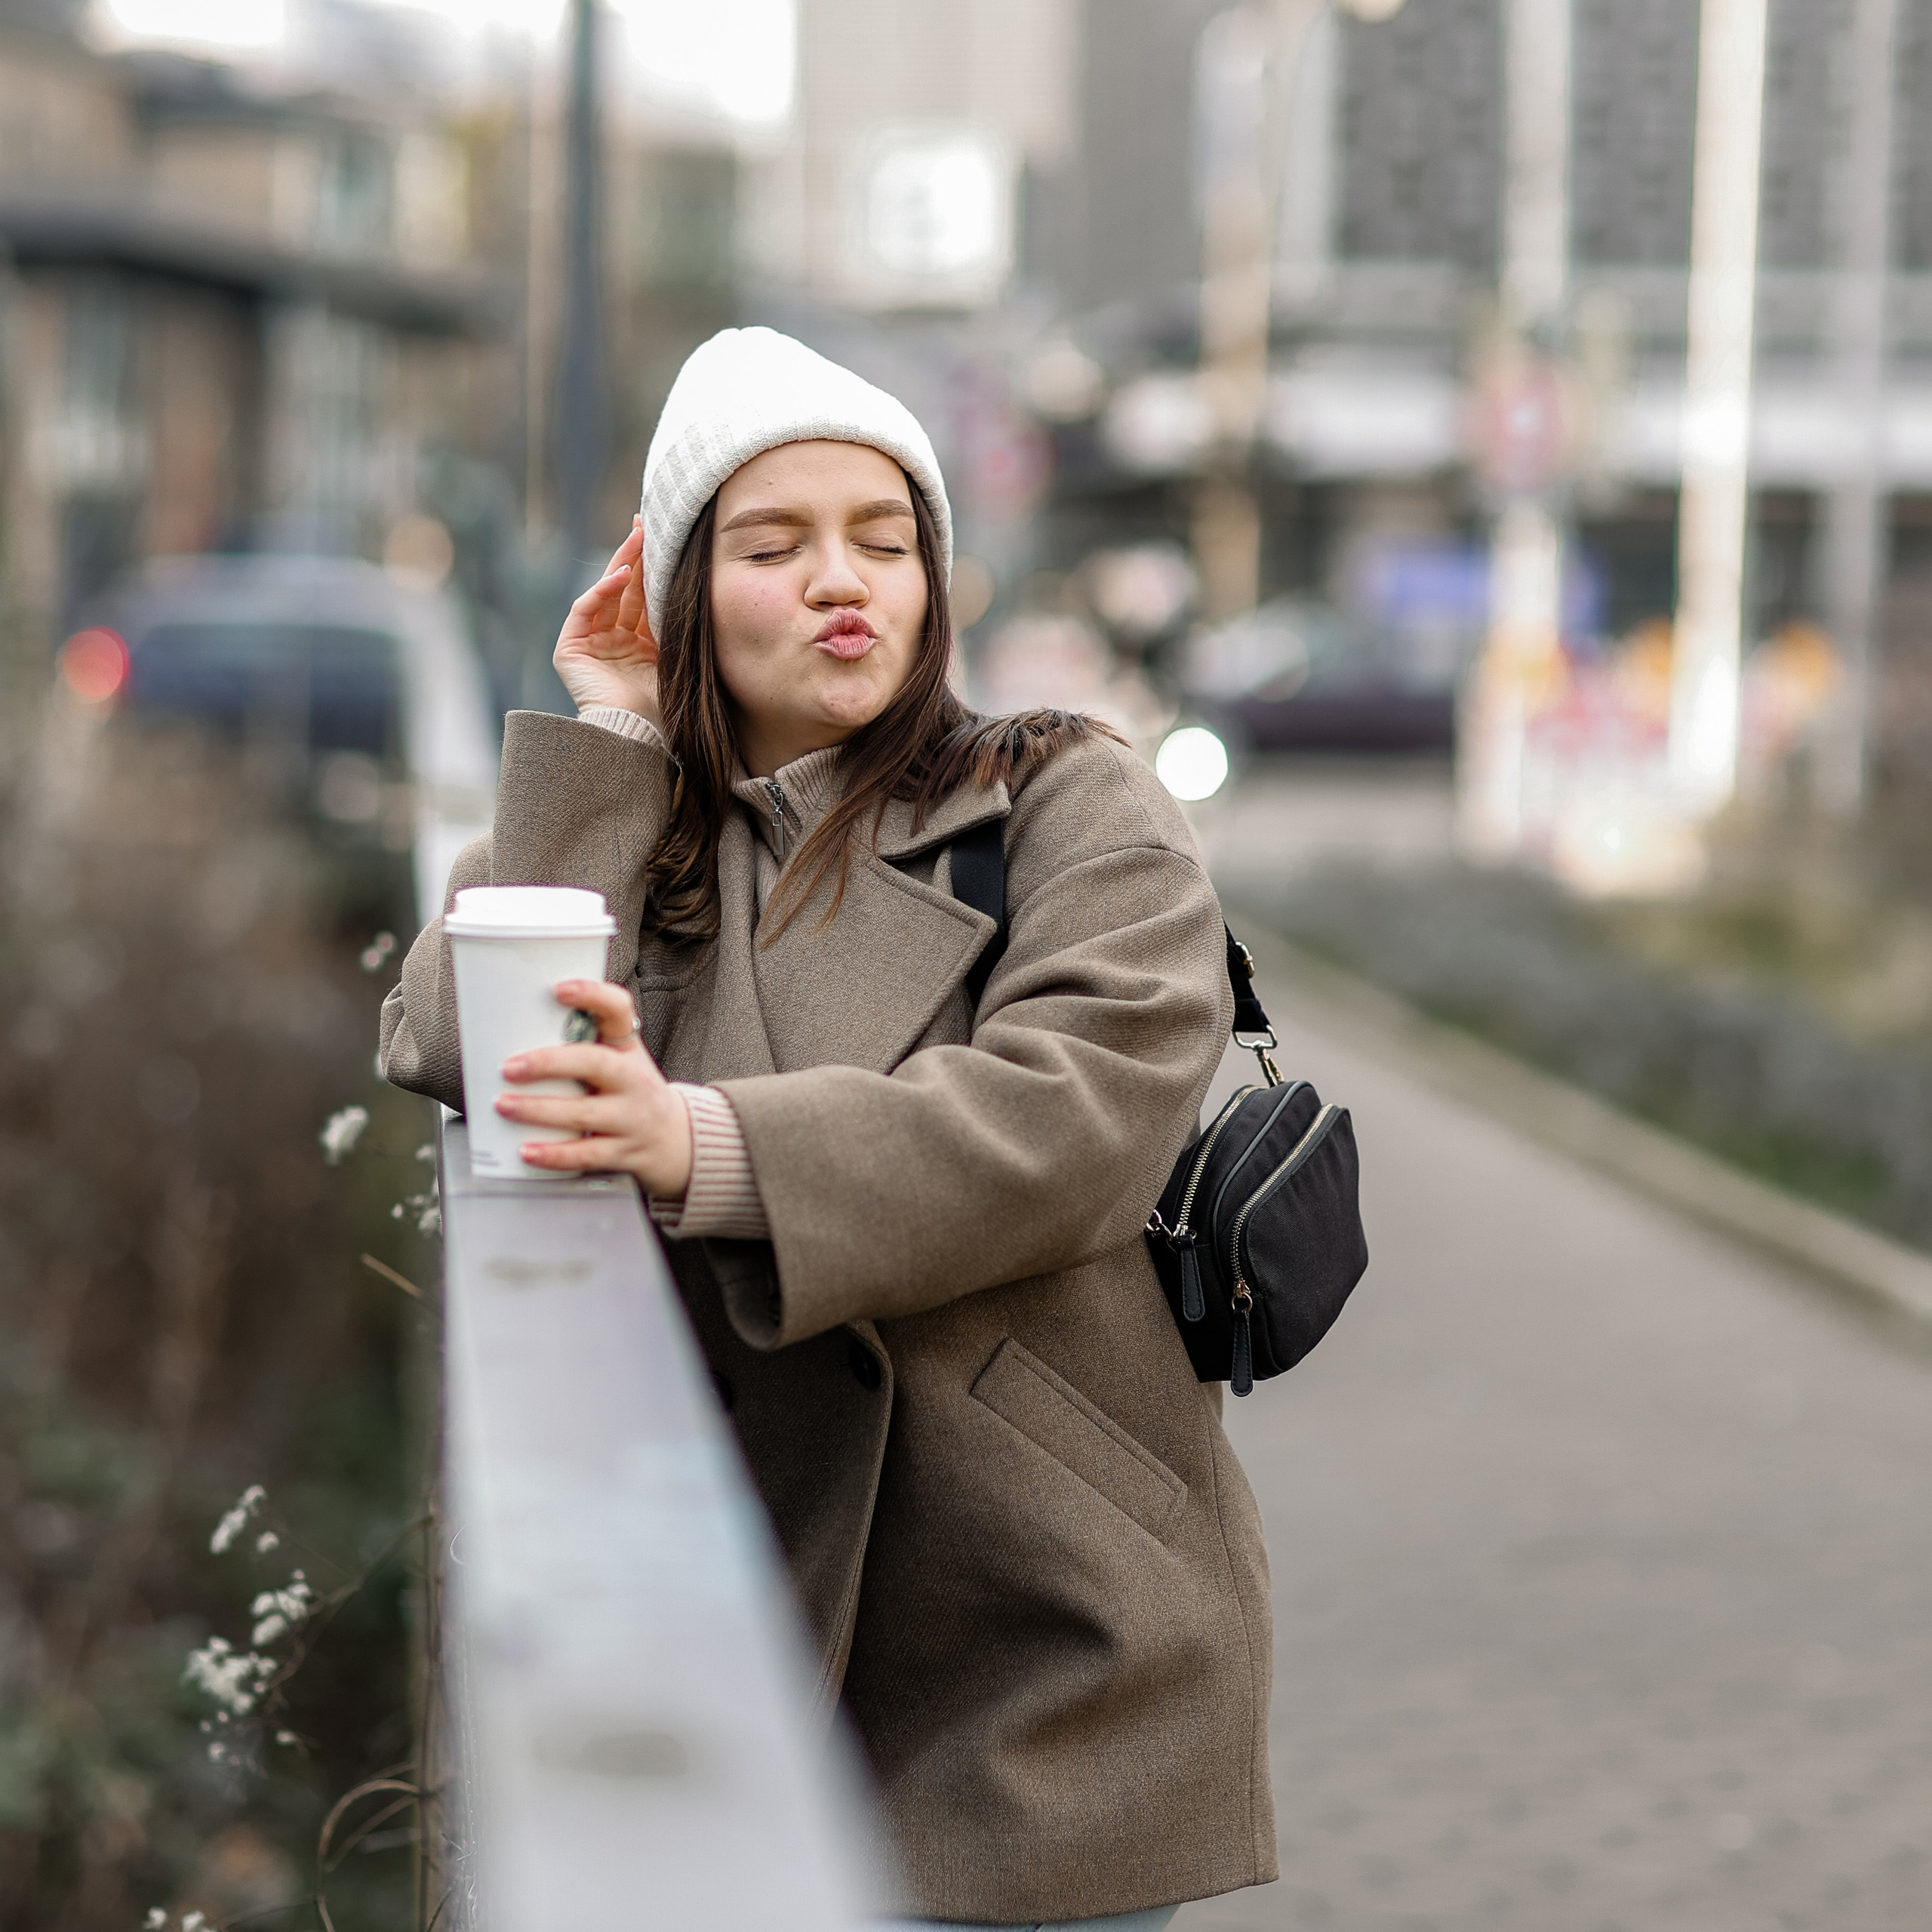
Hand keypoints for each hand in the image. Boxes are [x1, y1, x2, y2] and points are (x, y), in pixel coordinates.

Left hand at [494, 978, 692, 1195]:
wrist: (677, 1140)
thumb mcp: (620, 1061)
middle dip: (549, 1064)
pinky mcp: (624, 1153)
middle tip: (509, 1067)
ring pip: (585, 1113)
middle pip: (596, 1063)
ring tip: (504, 1104)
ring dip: (539, 1110)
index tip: (558, 989)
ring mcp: (632, 1118)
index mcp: (627, 1048)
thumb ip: (581, 1046)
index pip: (617, 1010)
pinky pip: (586, 1154)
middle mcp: (633, 1079)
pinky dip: (554, 1154)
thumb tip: (514, 1035)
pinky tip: (527, 1150)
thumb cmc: (632, 1093)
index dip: (591, 996)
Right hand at [554, 519, 660, 725]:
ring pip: (606, 594)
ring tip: (638, 538)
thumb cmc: (662, 709)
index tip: (665, 540)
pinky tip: (621, 573)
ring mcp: (589, 645)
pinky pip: (585, 610)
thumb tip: (699, 588)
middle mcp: (612, 643)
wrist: (636, 736)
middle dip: (635, 557)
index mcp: (638, 647)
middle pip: (624, 591)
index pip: (644, 600)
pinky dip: (601, 590)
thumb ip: (674, 627)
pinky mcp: (569, 650)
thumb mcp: (674, 658)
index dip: (652, 571)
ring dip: (621, 564)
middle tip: (646, 524)